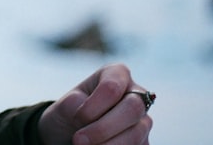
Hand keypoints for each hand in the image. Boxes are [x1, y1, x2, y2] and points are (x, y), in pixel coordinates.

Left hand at [38, 63, 152, 144]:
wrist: (69, 133)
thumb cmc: (70, 113)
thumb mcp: (68, 105)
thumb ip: (80, 108)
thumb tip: (95, 126)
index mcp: (117, 74)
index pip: (112, 87)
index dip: (94, 105)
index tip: (77, 116)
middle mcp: (136, 95)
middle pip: (132, 109)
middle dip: (103, 128)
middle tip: (78, 140)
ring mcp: (143, 120)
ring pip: (136, 134)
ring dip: (108, 144)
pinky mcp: (144, 142)